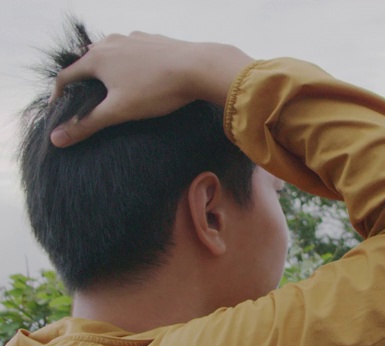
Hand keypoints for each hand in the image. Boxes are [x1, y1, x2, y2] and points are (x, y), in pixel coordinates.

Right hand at [49, 31, 251, 147]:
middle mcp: (110, 43)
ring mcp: (132, 39)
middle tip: (86, 99)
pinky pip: (132, 51)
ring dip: (106, 69)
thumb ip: (88, 124)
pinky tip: (138, 74)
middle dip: (83, 81)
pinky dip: (128, 62)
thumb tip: (56, 139)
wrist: (199, 67)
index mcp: (96, 59)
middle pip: (87, 62)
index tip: (60, 109)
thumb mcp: (119, 111)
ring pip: (110, 53)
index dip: (59, 95)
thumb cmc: (157, 89)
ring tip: (110, 87)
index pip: (66, 77)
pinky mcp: (152, 40)